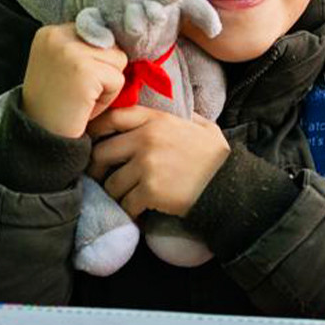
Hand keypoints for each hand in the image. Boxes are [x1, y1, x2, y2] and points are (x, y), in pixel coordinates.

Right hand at [21, 24, 127, 138]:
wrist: (40, 138)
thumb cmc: (55, 106)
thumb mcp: (62, 66)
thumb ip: (84, 48)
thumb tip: (121, 39)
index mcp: (50, 32)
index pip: (97, 33)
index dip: (95, 61)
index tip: (72, 81)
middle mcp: (57, 35)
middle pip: (110, 44)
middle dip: (102, 71)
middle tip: (77, 92)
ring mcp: (70, 51)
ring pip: (118, 60)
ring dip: (106, 85)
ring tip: (81, 98)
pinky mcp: (85, 70)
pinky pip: (117, 80)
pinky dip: (107, 99)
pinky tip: (84, 106)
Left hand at [86, 107, 229, 217]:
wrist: (231, 186)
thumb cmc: (217, 158)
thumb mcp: (203, 126)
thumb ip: (185, 116)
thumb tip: (180, 111)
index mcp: (156, 120)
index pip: (112, 118)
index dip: (96, 131)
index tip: (93, 143)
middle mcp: (146, 139)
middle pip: (101, 153)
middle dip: (99, 170)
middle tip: (105, 180)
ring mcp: (146, 165)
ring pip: (111, 184)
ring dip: (116, 196)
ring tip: (126, 200)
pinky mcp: (149, 191)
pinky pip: (126, 204)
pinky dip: (130, 212)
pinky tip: (139, 214)